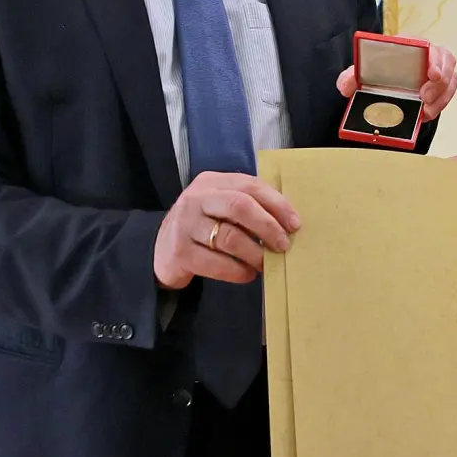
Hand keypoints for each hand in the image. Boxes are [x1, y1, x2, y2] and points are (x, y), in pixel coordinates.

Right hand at [153, 171, 300, 289]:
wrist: (161, 251)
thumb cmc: (202, 227)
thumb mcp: (219, 207)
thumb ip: (246, 206)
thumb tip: (288, 223)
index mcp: (211, 182)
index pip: (250, 186)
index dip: (276, 204)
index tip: (295, 224)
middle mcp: (195, 199)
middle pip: (239, 206)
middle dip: (268, 226)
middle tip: (283, 245)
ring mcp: (185, 225)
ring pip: (230, 237)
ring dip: (255, 253)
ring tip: (266, 264)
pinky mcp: (180, 252)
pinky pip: (217, 263)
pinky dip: (238, 271)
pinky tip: (248, 274)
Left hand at [336, 41, 456, 120]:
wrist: (382, 83)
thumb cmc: (376, 73)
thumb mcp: (360, 74)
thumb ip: (350, 78)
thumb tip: (347, 85)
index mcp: (408, 45)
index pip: (426, 44)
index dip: (432, 58)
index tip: (430, 73)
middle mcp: (426, 54)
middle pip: (446, 60)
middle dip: (440, 80)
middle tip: (426, 97)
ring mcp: (436, 70)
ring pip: (451, 78)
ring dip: (442, 95)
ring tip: (427, 110)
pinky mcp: (440, 86)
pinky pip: (449, 92)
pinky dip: (441, 104)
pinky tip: (428, 113)